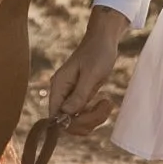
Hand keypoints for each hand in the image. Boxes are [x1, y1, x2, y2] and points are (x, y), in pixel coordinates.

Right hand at [47, 5, 125, 133]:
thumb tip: (65, 115)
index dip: (71, 123)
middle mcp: (61, 94)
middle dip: (87, 121)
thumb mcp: (91, 74)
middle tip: (104, 108)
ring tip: (107, 104)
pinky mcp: (80, 97)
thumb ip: (79, 94)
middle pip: (66, 123)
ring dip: (94, 119)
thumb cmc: (98, 52)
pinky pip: (84, 115)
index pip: (55, 116)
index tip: (89, 115)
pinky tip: (105, 103)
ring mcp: (70, 97)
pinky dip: (96, 115)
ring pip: (77, 122)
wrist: (104, 40)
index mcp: (58, 86)